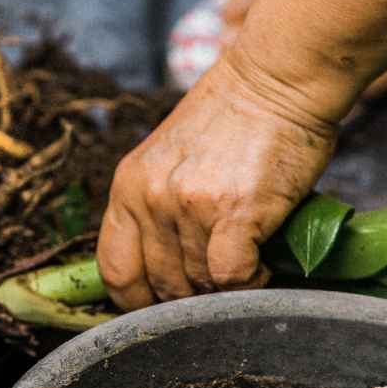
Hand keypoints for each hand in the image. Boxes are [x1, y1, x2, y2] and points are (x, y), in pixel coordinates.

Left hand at [97, 47, 339, 309]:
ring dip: (224, 288)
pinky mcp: (232, 212)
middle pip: (159, 284)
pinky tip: (262, 264)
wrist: (273, 81)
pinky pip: (232, 277)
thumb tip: (166, 271)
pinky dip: (251, 283)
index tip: (161, 306)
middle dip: (190, 297)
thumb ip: (157, 206)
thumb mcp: (168, 158)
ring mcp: (188, 205)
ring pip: (198, 284)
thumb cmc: (229, 120)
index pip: (113, 267)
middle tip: (217, 283)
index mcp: (127, 185)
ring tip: (244, 263)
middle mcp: (149, 197)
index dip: (136, 299)